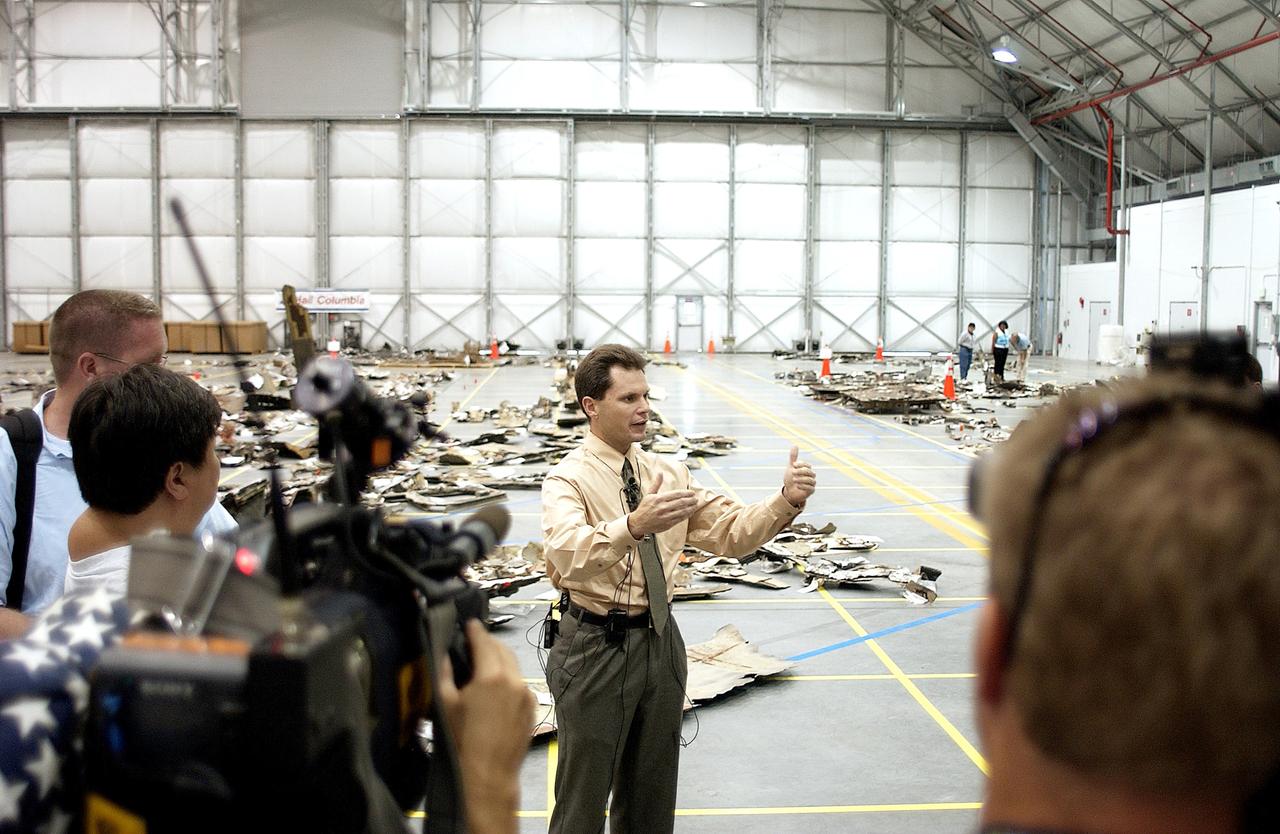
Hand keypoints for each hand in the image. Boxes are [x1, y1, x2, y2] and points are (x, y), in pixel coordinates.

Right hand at [438, 620, 535, 833]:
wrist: (488, 774)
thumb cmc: (463, 742)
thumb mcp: (445, 704)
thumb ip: (443, 672)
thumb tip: (444, 652)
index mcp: (491, 676)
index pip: (484, 641)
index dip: (475, 630)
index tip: (470, 624)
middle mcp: (513, 681)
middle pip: (502, 650)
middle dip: (488, 644)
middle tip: (474, 643)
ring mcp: (526, 694)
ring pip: (513, 666)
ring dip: (499, 661)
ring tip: (483, 666)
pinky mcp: (532, 707)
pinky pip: (520, 684)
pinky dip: (509, 679)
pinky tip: (496, 689)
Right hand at [626, 471, 698, 537]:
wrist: (638, 523)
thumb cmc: (644, 508)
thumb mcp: (649, 494)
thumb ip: (656, 484)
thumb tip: (660, 473)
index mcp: (659, 499)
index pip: (676, 494)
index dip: (686, 493)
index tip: (692, 492)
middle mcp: (662, 507)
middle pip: (681, 502)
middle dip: (690, 500)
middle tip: (696, 498)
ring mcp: (665, 516)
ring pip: (682, 511)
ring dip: (690, 508)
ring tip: (695, 505)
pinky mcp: (667, 524)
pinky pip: (679, 519)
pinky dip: (686, 515)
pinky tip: (690, 512)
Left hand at [782, 446, 815, 507]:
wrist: (789, 492)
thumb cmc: (791, 479)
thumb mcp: (791, 467)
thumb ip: (793, 457)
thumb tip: (795, 445)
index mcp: (807, 469)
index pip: (807, 465)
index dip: (801, 464)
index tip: (793, 465)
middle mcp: (811, 476)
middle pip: (809, 472)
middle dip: (801, 471)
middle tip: (792, 472)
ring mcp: (812, 484)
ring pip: (811, 480)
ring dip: (801, 479)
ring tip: (794, 480)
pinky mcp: (811, 491)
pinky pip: (810, 488)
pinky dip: (803, 486)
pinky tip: (797, 485)